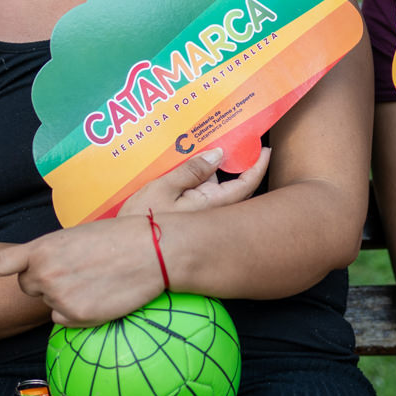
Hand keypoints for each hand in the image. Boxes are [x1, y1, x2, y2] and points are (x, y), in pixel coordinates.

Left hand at [0, 216, 162, 326]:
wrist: (151, 251)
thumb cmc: (119, 238)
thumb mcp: (76, 238)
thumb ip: (53, 256)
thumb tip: (46, 278)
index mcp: (42, 248)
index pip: (2, 263)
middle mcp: (44, 273)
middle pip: (28, 287)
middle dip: (43, 283)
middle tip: (76, 271)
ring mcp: (58, 296)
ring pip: (49, 305)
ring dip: (65, 297)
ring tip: (95, 280)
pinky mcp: (75, 315)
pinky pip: (65, 321)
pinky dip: (78, 314)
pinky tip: (100, 296)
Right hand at [123, 145, 271, 217]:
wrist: (130, 252)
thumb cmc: (144, 220)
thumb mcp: (163, 187)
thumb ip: (191, 170)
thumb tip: (218, 154)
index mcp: (212, 204)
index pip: (245, 185)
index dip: (258, 167)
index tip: (265, 150)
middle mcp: (212, 212)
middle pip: (235, 188)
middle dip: (240, 167)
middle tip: (237, 143)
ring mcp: (201, 217)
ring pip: (217, 191)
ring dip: (217, 173)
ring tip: (208, 150)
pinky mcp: (190, 220)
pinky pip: (203, 196)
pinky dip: (204, 181)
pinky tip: (190, 169)